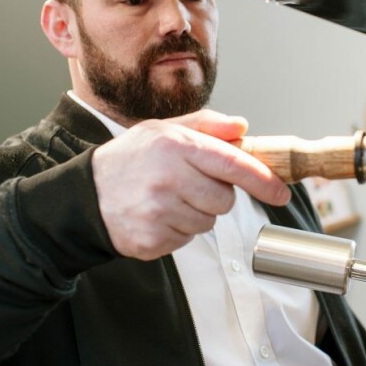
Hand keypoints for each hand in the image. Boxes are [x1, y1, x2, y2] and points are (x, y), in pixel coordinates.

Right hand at [91, 110, 289, 259]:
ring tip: (168, 199)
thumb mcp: (164, 130)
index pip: (233, 165)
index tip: (281, 193)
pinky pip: (187, 240)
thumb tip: (242, 127)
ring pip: (208, 223)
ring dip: (196, 214)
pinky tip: (157, 216)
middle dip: (215, 196)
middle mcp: (168, 179)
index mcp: (175, 146)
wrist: (84, 194)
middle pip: (225, 200)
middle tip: (190, 185)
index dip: (263, 181)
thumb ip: (206, 125)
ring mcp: (158, 213)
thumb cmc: (131, 159)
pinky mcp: (151, 241)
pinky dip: (178, 231)